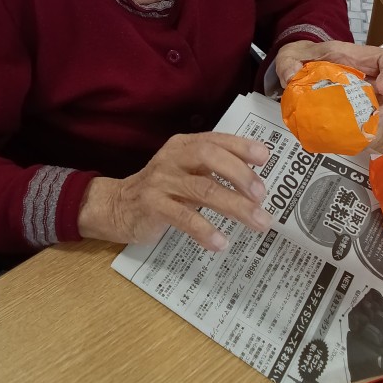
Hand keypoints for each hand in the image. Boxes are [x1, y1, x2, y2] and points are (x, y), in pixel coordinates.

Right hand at [77, 132, 271, 250]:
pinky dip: (205, 230)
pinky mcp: (152, 206)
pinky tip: (221, 243)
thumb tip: (256, 181)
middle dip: (240, 174)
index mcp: (184, 145)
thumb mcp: (186, 172)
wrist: (117, 206)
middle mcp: (173, 158)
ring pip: (202, 189)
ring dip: (234, 206)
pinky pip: (183, 218)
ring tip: (258, 222)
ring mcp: (161, 181)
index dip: (241, 146)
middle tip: (262, 195)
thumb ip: (213, 170)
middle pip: (209, 157)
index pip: (216, 139)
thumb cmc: (162, 189)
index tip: (265, 158)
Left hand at [275, 40, 382, 127]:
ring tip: (368, 135)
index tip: (382, 88)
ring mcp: (365, 93)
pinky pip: (371, 120)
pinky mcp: (358, 109)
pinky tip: (357, 141)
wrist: (298, 66)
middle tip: (379, 118)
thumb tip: (291, 76)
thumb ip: (288, 63)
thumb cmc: (301, 57)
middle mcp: (367, 76)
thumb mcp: (291, 56)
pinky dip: (369, 132)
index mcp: (356, 58)